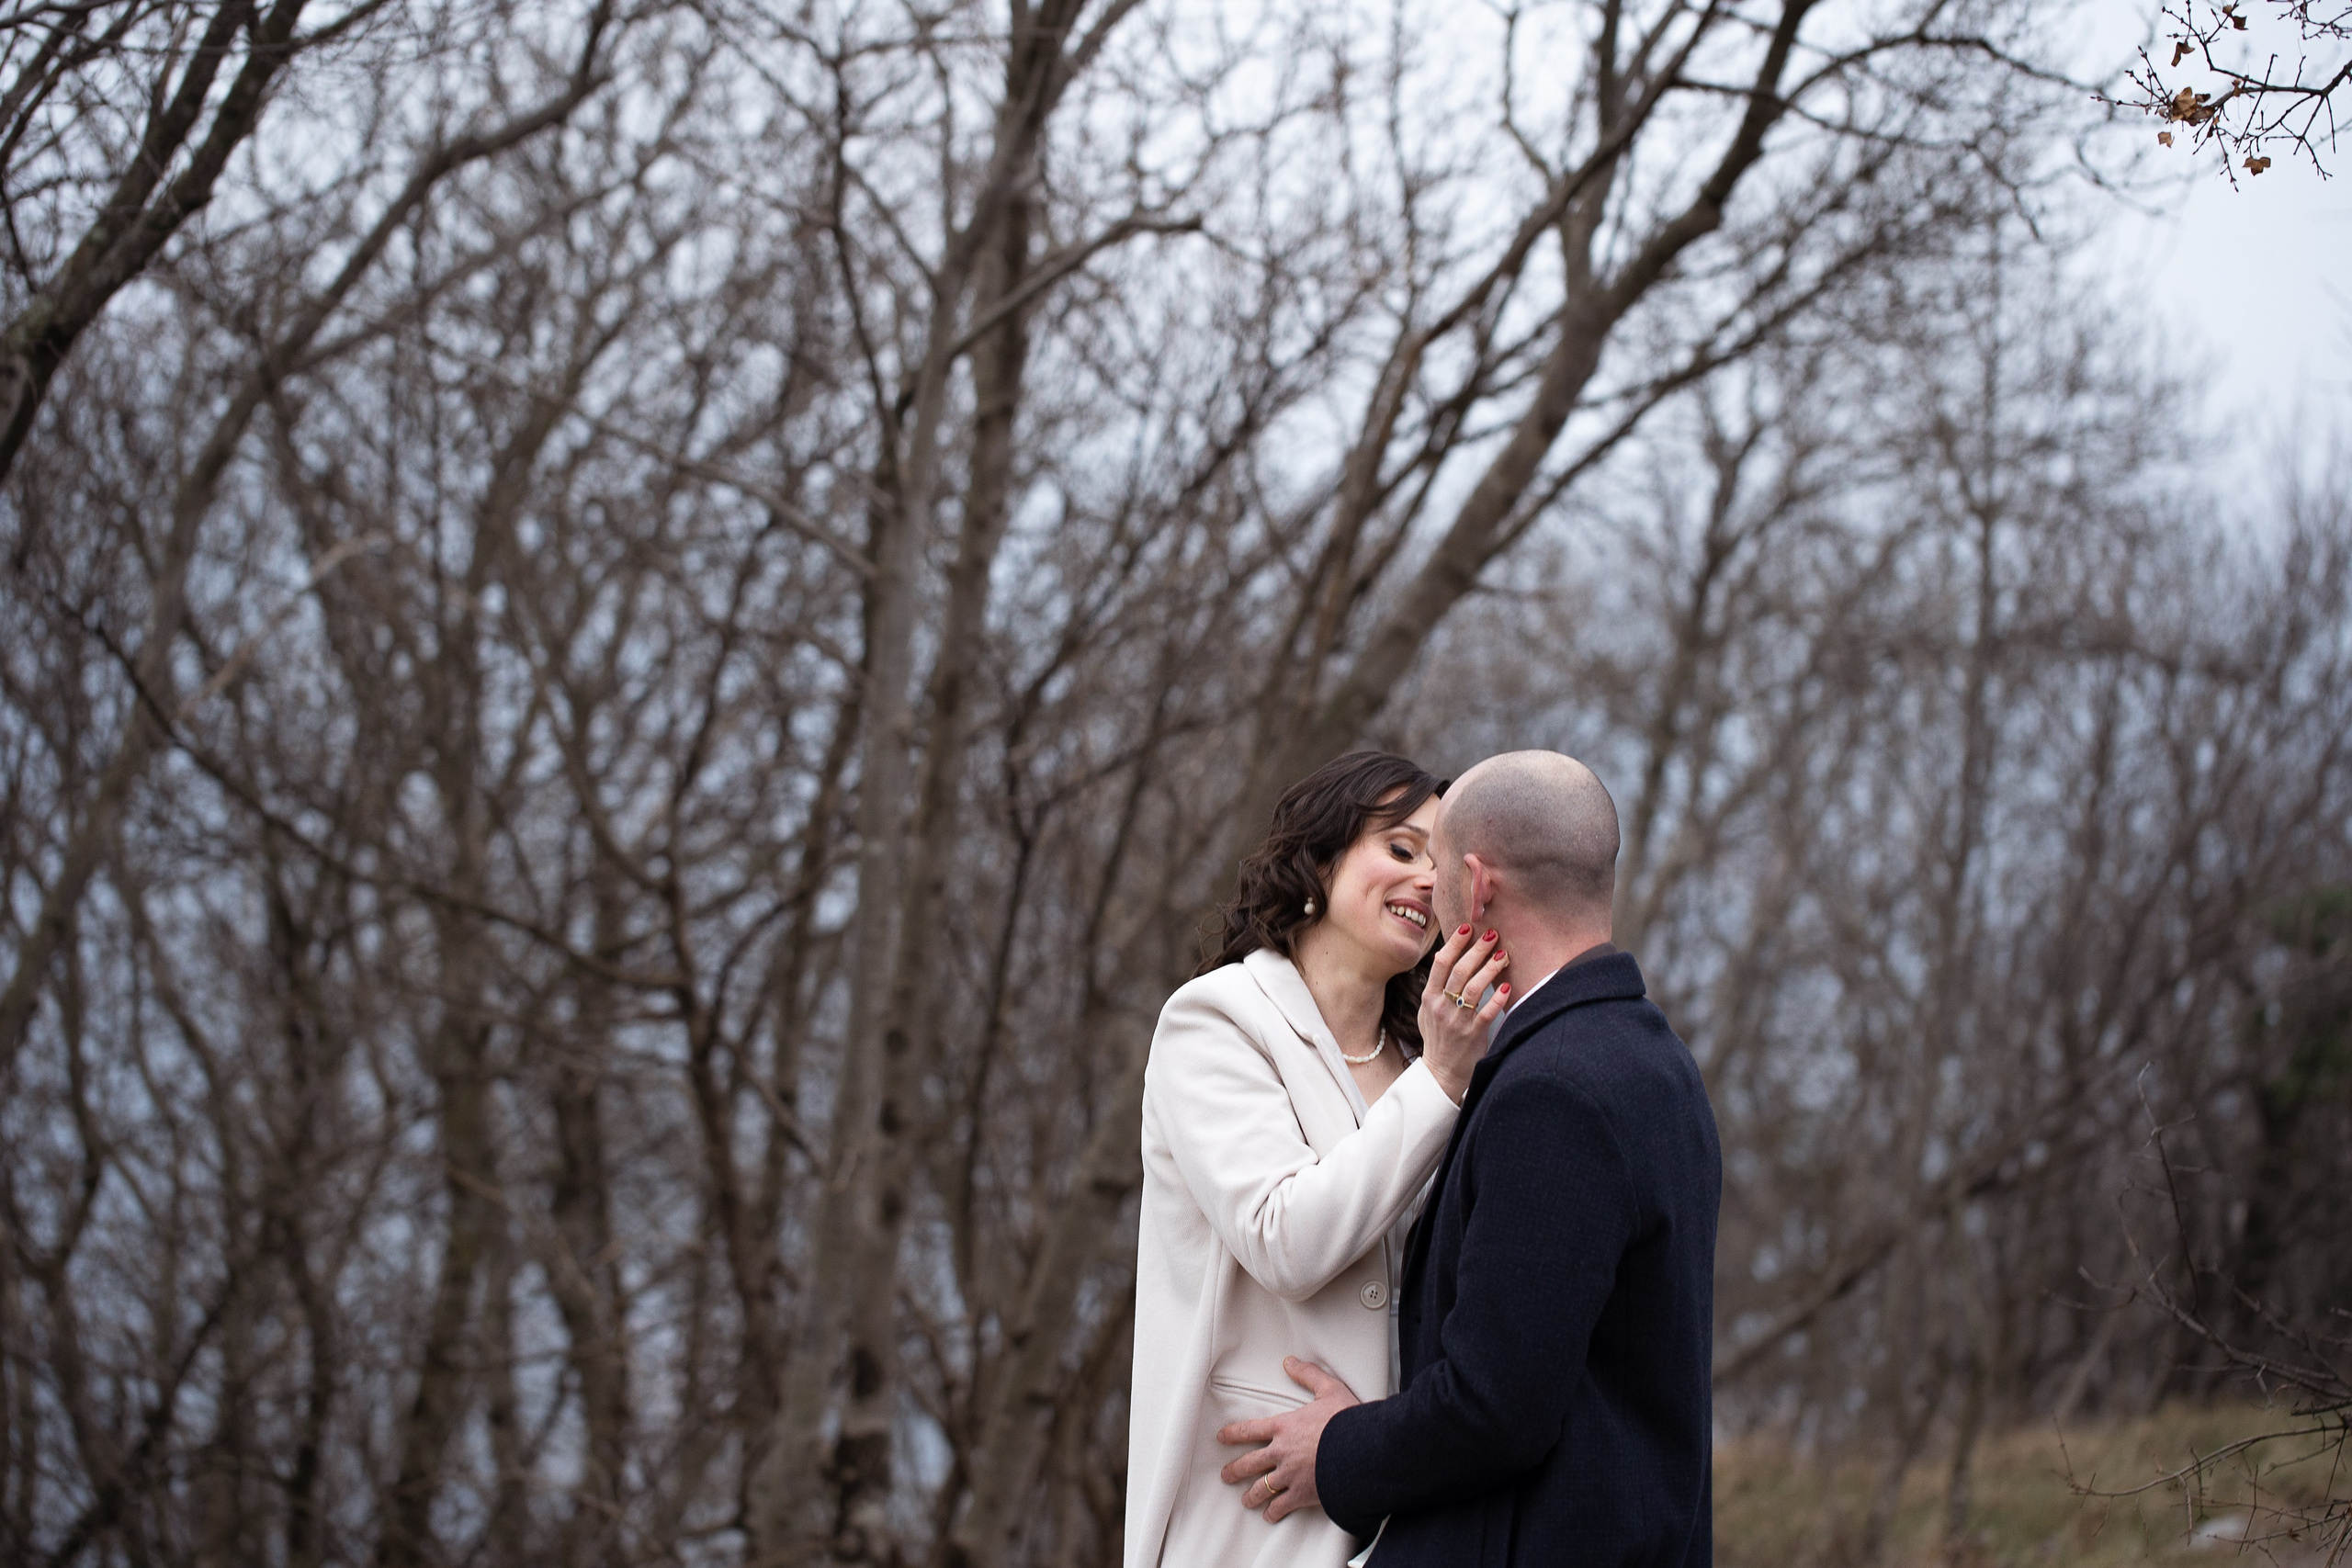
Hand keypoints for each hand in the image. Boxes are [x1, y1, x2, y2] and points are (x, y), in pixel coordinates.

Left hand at [1216, 1358, 1362, 1522]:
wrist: (1363, 1450)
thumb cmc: (1347, 1420)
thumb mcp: (1329, 1389)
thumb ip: (1308, 1375)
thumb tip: (1289, 1362)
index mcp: (1284, 1427)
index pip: (1250, 1430)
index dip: (1233, 1434)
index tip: (1221, 1438)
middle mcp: (1281, 1452)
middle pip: (1249, 1463)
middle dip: (1235, 1470)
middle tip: (1226, 1475)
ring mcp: (1290, 1475)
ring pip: (1262, 1488)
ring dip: (1251, 1495)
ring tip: (1245, 1500)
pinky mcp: (1302, 1494)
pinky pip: (1281, 1506)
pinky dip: (1273, 1512)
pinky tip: (1269, 1515)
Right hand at [1417, 924, 1508, 1101]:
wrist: (1441, 1072)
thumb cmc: (1438, 1038)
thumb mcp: (1428, 1010)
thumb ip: (1437, 987)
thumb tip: (1449, 959)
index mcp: (1429, 997)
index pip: (1441, 963)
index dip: (1454, 943)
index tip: (1467, 927)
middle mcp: (1441, 1006)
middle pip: (1460, 971)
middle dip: (1477, 950)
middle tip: (1492, 935)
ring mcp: (1457, 1021)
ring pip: (1474, 988)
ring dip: (1490, 969)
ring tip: (1503, 956)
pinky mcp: (1472, 1034)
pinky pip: (1486, 1013)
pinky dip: (1497, 999)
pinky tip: (1507, 988)